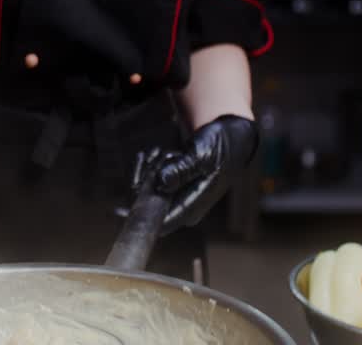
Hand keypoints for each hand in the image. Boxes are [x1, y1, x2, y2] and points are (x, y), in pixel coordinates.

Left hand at [130, 115, 257, 233]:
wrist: (232, 139)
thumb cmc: (220, 147)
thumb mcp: (202, 155)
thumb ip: (181, 170)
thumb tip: (162, 183)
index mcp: (191, 208)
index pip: (159, 223)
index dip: (141, 211)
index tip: (129, 196)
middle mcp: (183, 208)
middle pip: (149, 206)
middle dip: (144, 181)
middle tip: (155, 156)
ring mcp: (177, 199)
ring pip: (147, 192)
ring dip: (147, 170)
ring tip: (160, 152)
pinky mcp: (173, 189)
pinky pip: (152, 184)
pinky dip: (149, 168)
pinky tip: (155, 153)